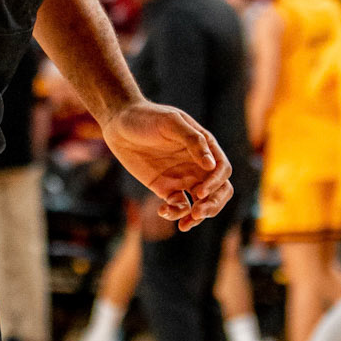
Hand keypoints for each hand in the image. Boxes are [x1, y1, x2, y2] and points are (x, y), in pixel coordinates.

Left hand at [104, 99, 232, 230]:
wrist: (119, 124)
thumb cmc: (147, 117)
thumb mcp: (171, 122)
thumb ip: (193, 141)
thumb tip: (211, 165)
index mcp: (204, 147)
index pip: (222, 170)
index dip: (216, 183)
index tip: (199, 192)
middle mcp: (197, 164)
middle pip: (218, 191)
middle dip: (213, 205)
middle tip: (197, 213)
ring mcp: (182, 177)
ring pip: (201, 203)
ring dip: (197, 216)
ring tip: (184, 224)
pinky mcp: (166, 188)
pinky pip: (178, 206)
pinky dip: (175, 213)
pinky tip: (163, 211)